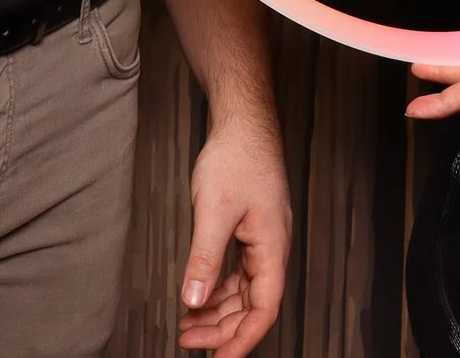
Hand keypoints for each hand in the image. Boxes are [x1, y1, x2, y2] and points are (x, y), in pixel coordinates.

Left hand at [176, 110, 290, 356]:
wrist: (243, 123)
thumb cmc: (237, 158)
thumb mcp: (214, 211)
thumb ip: (204, 259)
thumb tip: (193, 300)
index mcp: (272, 248)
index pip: (263, 310)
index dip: (242, 340)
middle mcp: (272, 248)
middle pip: (253, 306)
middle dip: (222, 329)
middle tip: (188, 342)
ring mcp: (262, 240)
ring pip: (244, 292)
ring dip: (217, 312)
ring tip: (187, 325)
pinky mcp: (250, 231)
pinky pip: (237, 273)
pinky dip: (218, 290)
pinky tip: (199, 297)